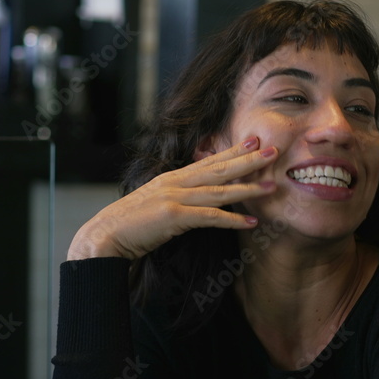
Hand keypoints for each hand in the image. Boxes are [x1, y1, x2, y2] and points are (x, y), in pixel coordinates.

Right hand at [68, 137, 277, 259]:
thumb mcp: (155, 204)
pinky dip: (232, 219)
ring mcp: (175, 197)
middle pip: (218, 169)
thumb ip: (176, 199)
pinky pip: (210, 217)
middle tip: (273, 150)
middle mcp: (175, 183)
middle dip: (248, 160)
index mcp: (172, 179)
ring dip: (247, 188)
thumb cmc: (129, 225)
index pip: (207, 161)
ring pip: (219, 190)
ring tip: (271, 185)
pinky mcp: (174, 216)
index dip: (232, 151)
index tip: (253, 142)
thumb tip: (195, 201)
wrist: (104, 236)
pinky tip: (251, 221)